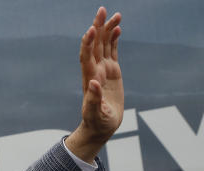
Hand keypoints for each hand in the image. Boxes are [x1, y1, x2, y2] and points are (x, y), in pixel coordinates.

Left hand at [65, 7, 123, 161]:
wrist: (101, 127)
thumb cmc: (97, 122)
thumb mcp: (96, 114)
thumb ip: (94, 99)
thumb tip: (93, 83)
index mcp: (90, 79)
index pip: (86, 57)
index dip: (88, 43)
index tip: (91, 29)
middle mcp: (95, 71)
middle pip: (95, 45)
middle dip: (98, 27)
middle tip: (102, 10)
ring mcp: (103, 70)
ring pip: (104, 45)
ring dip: (107, 30)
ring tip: (115, 15)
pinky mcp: (112, 72)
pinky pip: (112, 52)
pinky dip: (113, 40)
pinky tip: (117, 29)